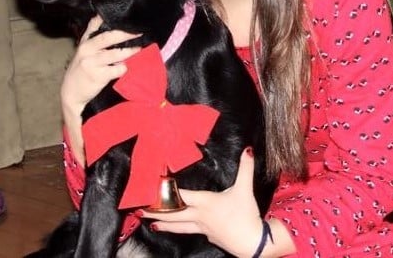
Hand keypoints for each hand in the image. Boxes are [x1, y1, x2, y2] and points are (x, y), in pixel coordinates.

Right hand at [60, 16, 141, 113]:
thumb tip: (104, 16)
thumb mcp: (84, 49)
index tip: (126, 17)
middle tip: (139, 32)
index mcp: (85, 41)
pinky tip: (124, 68)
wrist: (71, 93)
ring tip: (138, 49)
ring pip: (117, 53)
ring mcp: (92, 63)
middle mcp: (87, 49)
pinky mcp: (98, 76)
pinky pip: (118, 69)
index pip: (96, 24)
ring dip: (130, 51)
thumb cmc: (81, 68)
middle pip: (109, 37)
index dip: (110, 18)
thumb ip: (93, 33)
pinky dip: (124, 68)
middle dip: (126, 34)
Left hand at [141, 148, 266, 257]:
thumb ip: (246, 168)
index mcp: (205, 202)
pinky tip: (180, 229)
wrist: (252, 243)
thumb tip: (248, 149)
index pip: (181, 196)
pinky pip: (191, 231)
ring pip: (179, 226)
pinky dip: (181, 229)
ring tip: (151, 224)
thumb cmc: (246, 215)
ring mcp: (203, 228)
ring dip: (165, 224)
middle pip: (173, 214)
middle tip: (140, 212)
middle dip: (156, 212)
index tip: (153, 189)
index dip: (167, 192)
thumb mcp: (245, 188)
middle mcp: (200, 215)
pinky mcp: (208, 236)